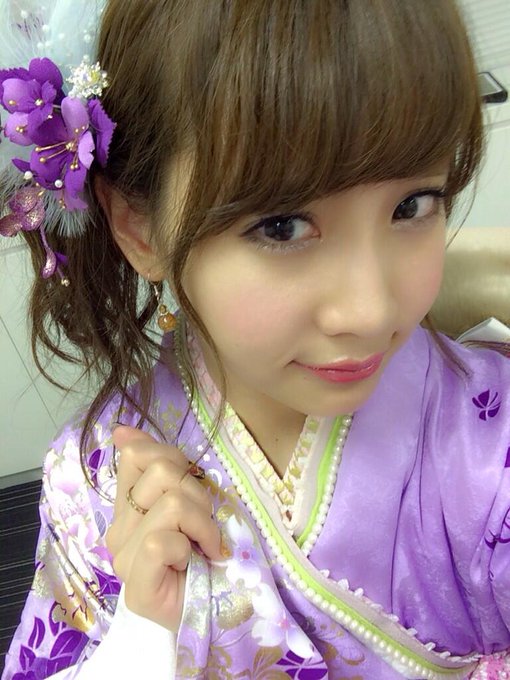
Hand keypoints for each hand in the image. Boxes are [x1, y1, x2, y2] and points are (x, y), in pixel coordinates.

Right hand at [106, 425, 221, 631]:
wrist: (210, 610)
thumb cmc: (203, 555)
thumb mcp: (190, 501)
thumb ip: (164, 468)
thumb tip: (121, 430)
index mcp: (129, 505)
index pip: (137, 455)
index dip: (170, 456)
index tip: (188, 480)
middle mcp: (119, 528)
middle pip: (160, 473)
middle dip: (197, 492)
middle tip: (204, 523)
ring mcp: (124, 558)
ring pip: (170, 504)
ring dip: (202, 523)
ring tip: (205, 544)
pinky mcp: (136, 585)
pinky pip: (162, 542)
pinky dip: (193, 546)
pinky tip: (198, 561)